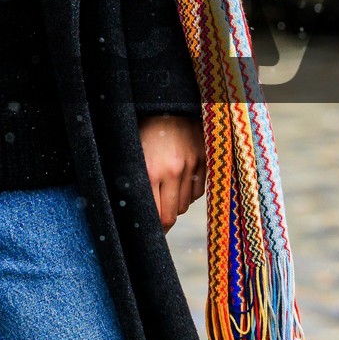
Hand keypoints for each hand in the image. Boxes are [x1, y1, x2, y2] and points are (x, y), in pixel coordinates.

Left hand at [140, 113, 204, 232]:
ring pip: (186, 204)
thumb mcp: (134, 158)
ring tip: (167, 191)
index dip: (156, 229)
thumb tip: (141, 216)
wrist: (167, 105)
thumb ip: (139, 186)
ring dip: (177, 203)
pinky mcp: (205, 159)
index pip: (158, 216)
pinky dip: (190, 191)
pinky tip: (181, 180)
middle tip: (160, 221)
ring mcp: (192, 164)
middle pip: (173, 214)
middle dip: (165, 221)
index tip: (153, 234)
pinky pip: (199, 191)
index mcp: (151, 171)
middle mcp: (173, 170)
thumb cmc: (144, 134)